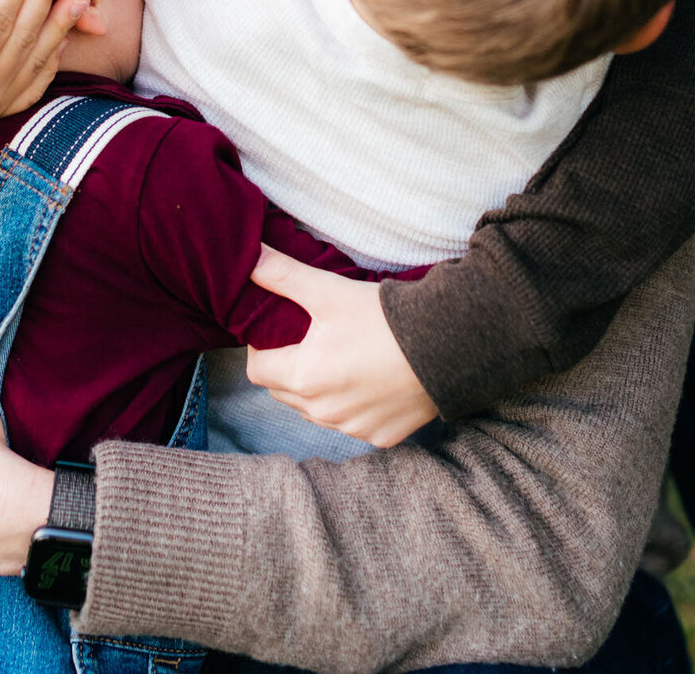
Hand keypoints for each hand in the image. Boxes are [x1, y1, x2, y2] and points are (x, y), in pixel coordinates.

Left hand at [246, 245, 437, 446]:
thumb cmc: (382, 318)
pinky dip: (353, 404)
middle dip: (288, 366)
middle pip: (284, 392)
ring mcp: (352, 428)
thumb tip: (248, 258)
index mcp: (303, 379)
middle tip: (309, 336)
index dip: (262, 346)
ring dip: (318, 388)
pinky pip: (352, 422)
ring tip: (341, 355)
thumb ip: (283, 275)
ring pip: (316, 410)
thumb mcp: (328, 290)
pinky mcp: (380, 437)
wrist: (446, 346)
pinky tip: (371, 378)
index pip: (257, 369)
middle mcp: (323, 413)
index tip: (282, 327)